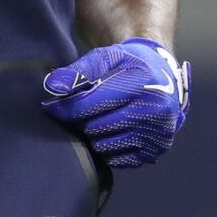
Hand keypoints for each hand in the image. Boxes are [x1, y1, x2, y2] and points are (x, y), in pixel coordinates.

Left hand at [41, 38, 189, 167]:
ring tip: (96, 120)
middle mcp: (154, 111)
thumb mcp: (107, 57)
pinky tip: (111, 132)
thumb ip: (79, 70)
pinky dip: (109, 148)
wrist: (165, 77)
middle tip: (78, 112)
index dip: (66, 108)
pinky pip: (119, 160)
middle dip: (81, 121)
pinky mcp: (157, 150)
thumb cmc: (131, 65)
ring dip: (94, 136)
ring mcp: (157, 133)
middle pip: (96, 128)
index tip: (51, 107)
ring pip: (104, 146)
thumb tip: (53, 86)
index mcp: (141, 84)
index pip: (91, 105)